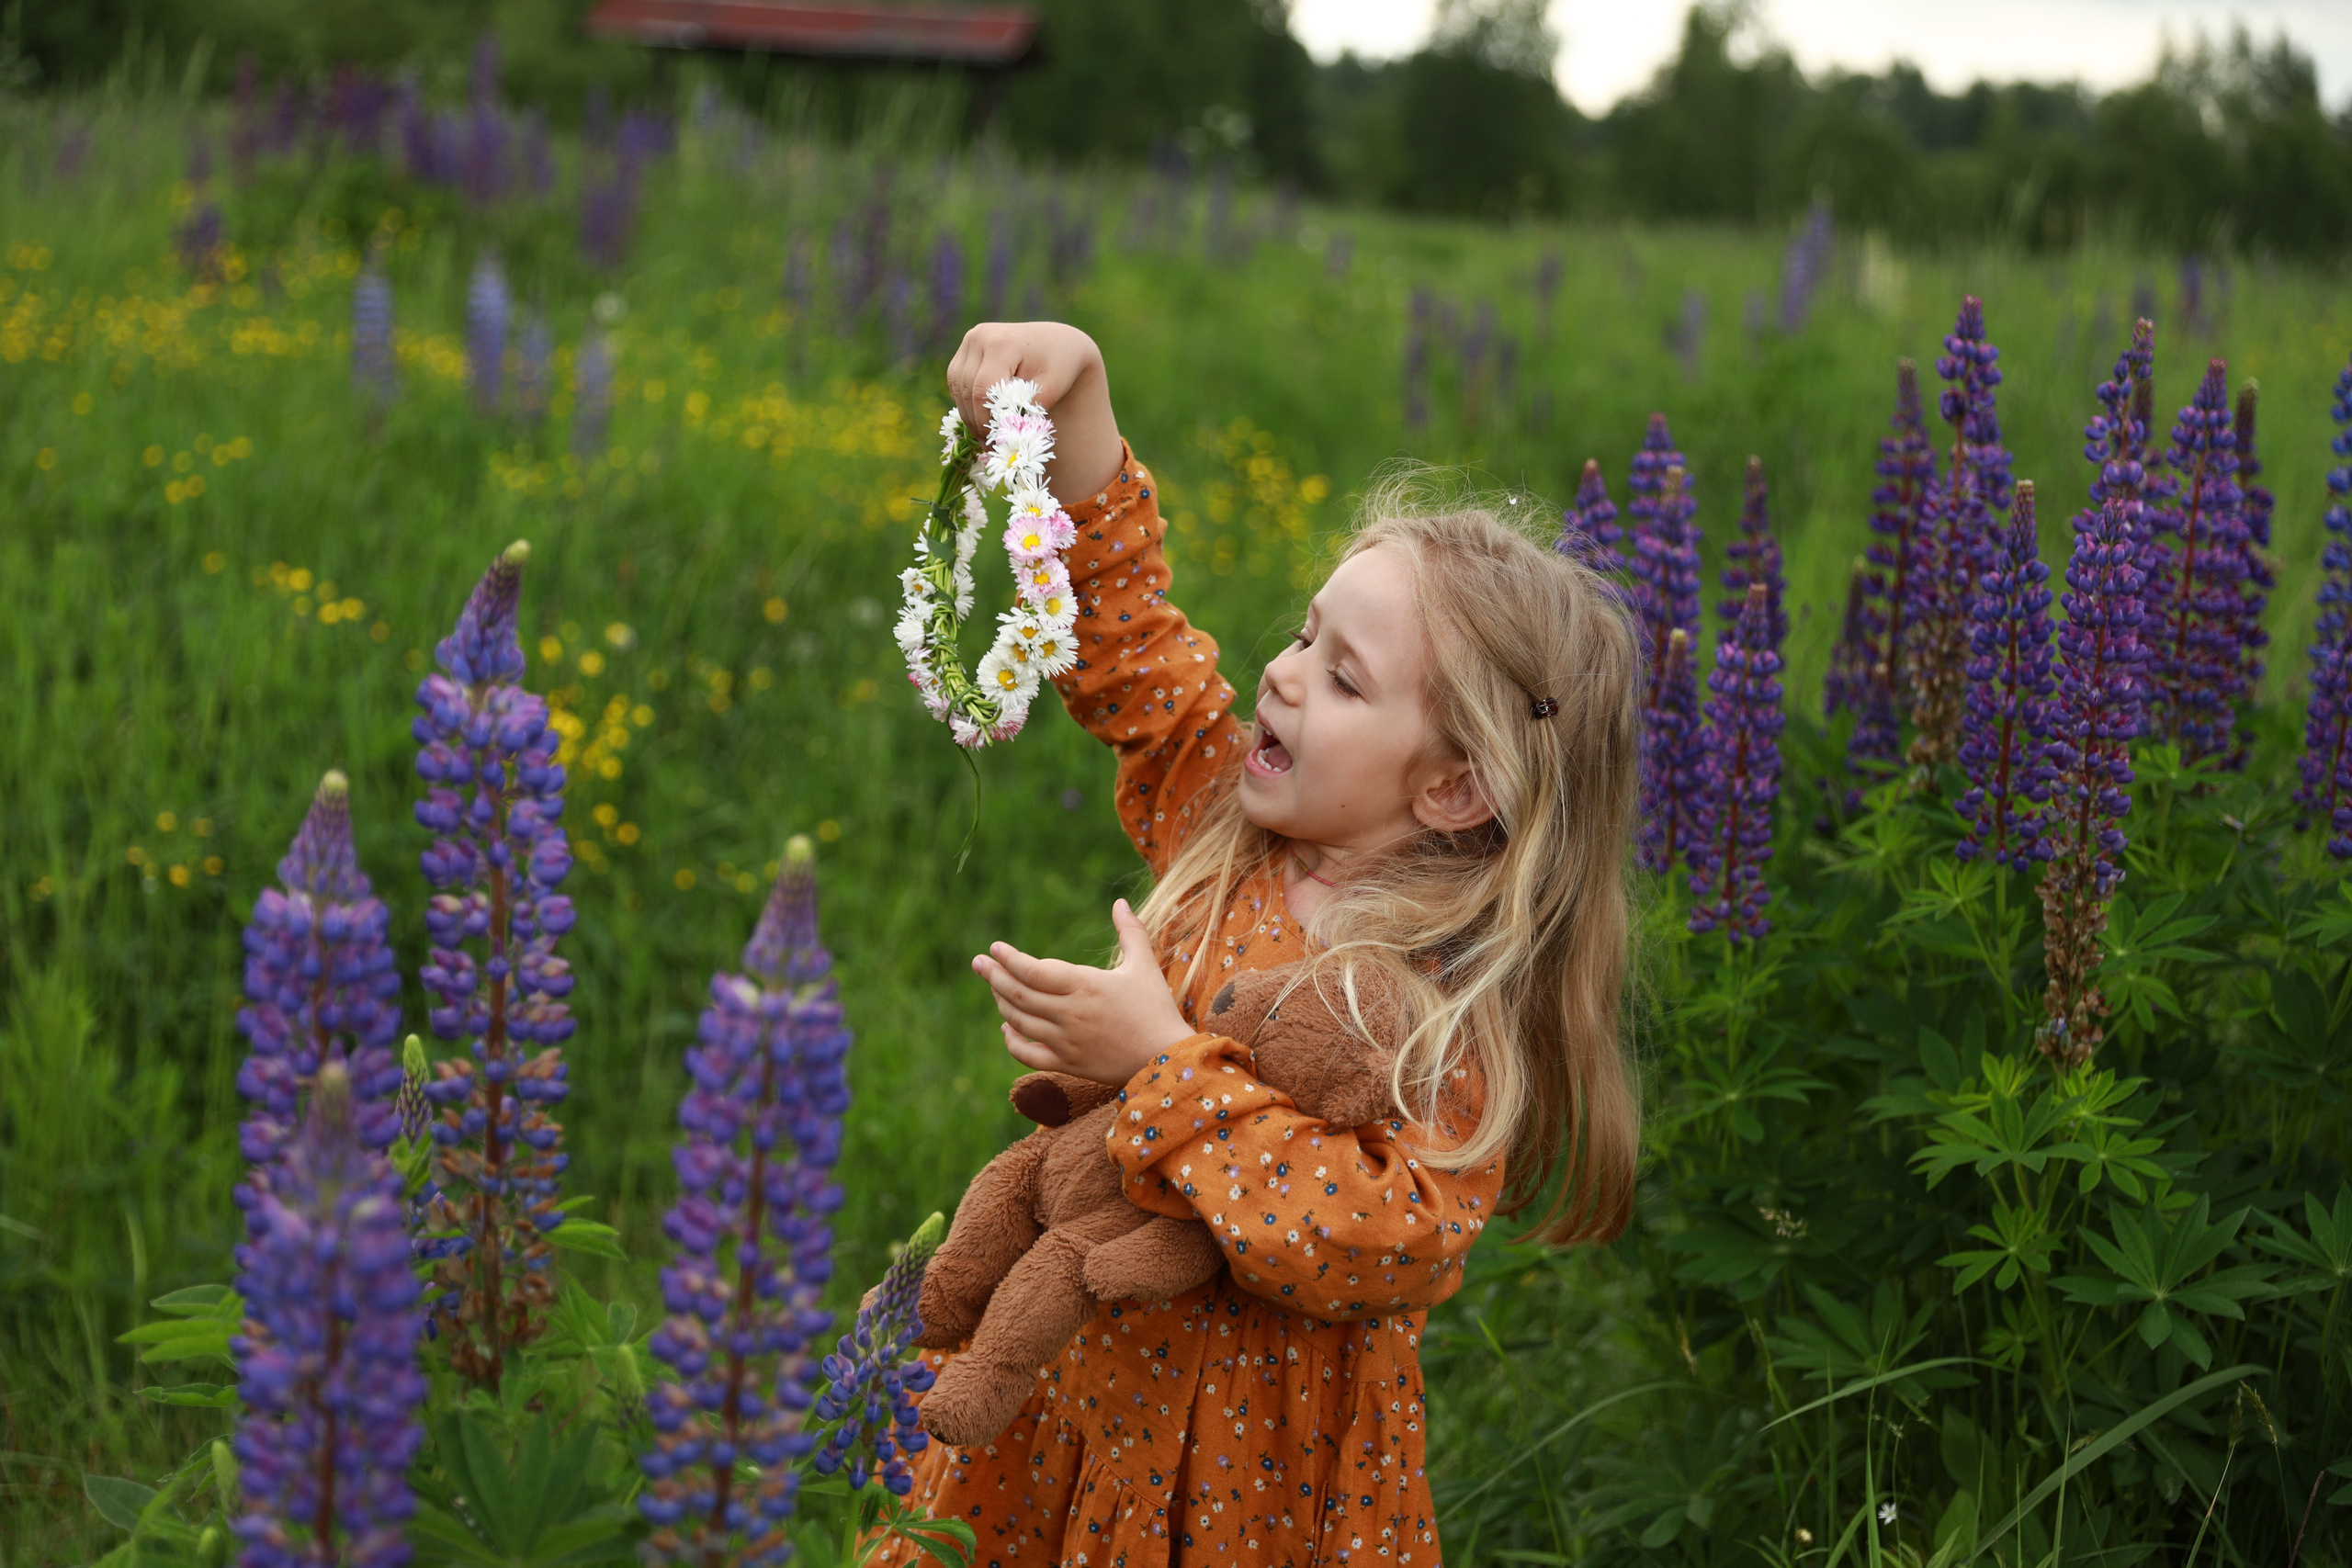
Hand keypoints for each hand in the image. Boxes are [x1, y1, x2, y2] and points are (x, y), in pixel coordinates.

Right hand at [945, 321, 1122, 505]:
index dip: (986, 421)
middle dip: (977, 422)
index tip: (996, 442)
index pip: (984, 390)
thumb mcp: (1051, 389)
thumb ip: (1027, 410)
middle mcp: (980, 336)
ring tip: (985, 435)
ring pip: (958, 387)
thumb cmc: (1059, 367)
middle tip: (988, 446)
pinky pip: (957, 382)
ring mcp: (970, 340)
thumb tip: (1003, 435)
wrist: (1058, 342)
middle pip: (968, 390)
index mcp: (1003, 343)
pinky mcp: (966, 348)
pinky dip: (966, 402)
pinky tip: (981, 417)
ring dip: (969, 414)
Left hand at [972, 900, 1195, 1085]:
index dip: (1009, 959)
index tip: (995, 948)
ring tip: (993, 986)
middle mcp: (1070, 1013)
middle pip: (1018, 993)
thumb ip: (1130, 931)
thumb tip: (1119, 902)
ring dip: (1001, 1002)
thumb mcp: (1144, 966)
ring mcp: (1066, 1041)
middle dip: (993, 975)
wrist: (1166, 1059)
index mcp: (1085, 985)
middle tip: (979, 962)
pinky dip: (1012, 1041)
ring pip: (1019, 1021)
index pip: (1033, 970)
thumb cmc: (1156, 1008)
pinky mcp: (1067, 1064)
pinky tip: (1007, 1027)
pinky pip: (1028, 1055)